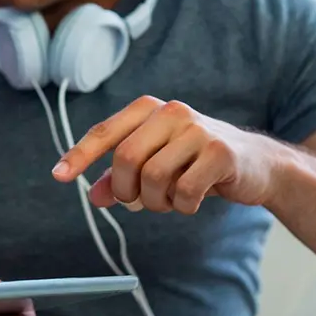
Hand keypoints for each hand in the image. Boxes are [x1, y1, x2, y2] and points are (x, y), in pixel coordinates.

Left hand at [51, 96, 284, 212]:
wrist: (257, 165)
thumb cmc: (198, 163)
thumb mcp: (158, 166)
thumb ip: (124, 178)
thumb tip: (95, 197)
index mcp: (150, 109)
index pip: (106, 132)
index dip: (80, 155)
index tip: (58, 176)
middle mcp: (172, 112)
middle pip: (126, 159)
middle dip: (127, 190)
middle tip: (138, 202)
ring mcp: (197, 130)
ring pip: (153, 178)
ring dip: (156, 202)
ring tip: (170, 200)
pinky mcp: (220, 152)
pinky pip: (184, 192)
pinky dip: (182, 207)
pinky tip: (193, 201)